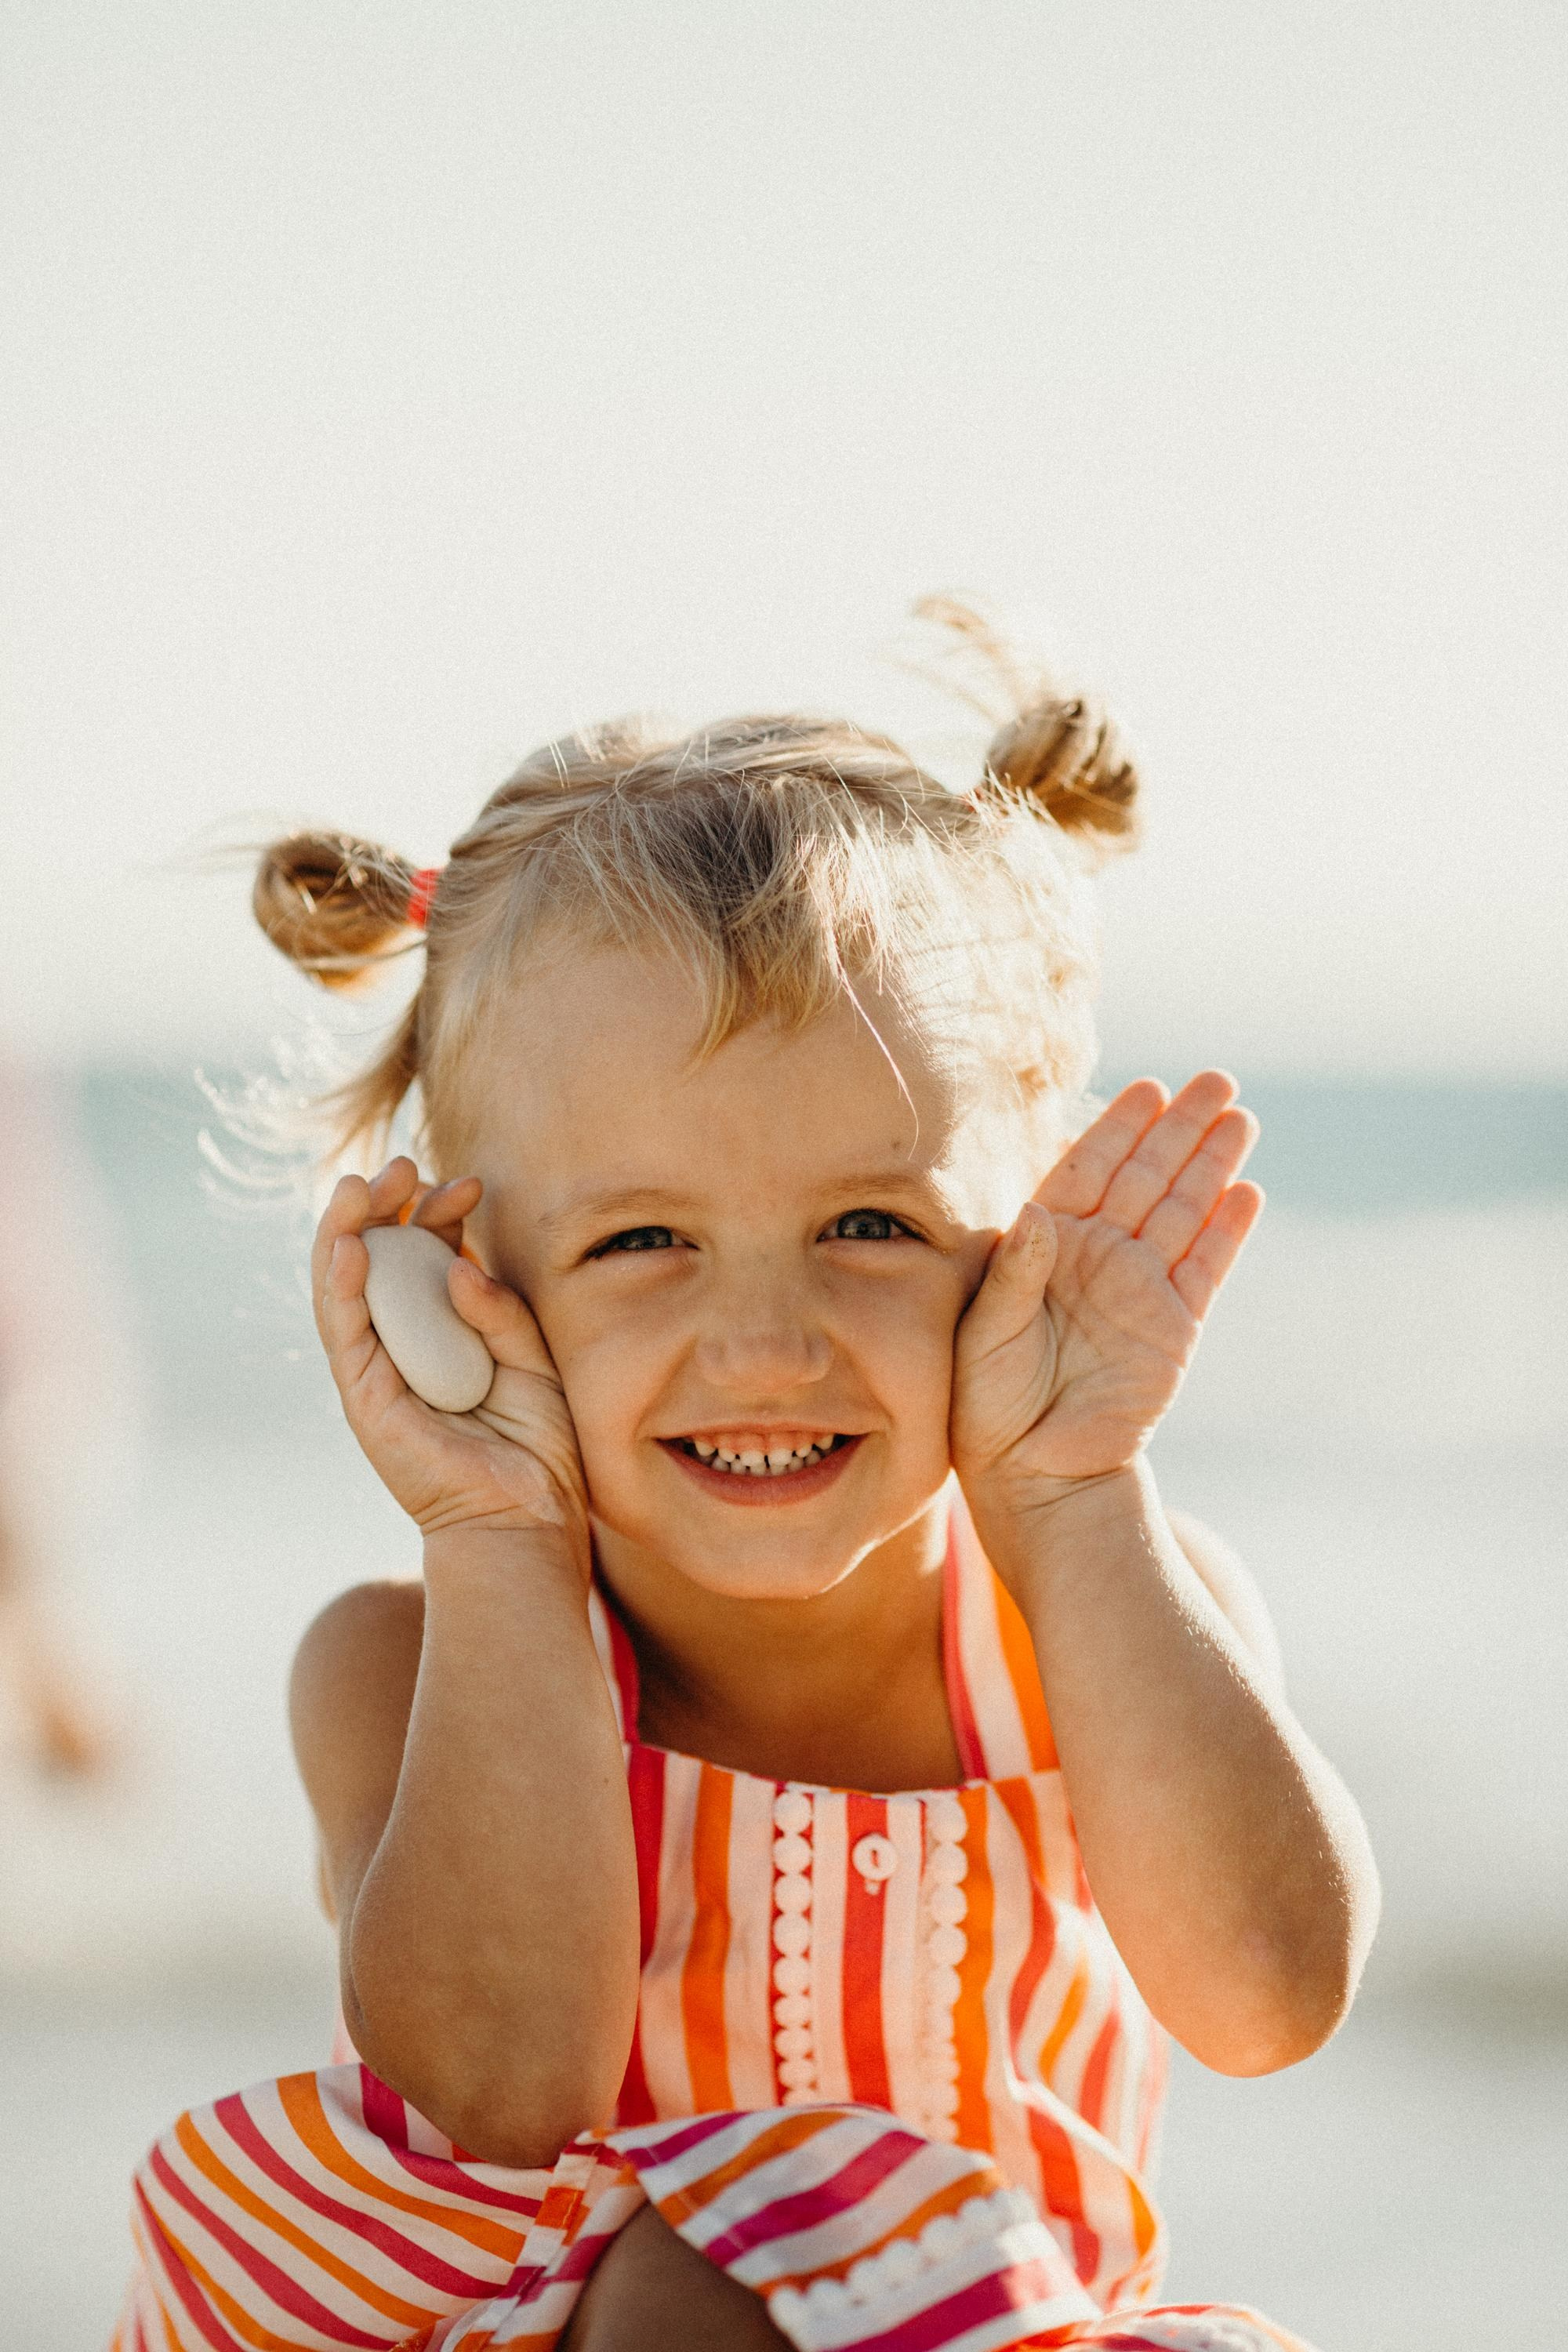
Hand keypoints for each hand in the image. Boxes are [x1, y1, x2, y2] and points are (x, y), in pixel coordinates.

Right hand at [312, 1158, 588, 1553]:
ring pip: (345, 1287)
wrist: (529, 1519)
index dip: (438, 1212)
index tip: (470, 1182)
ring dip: (347, 1230)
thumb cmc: (538, 1448)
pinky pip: (343, 1335)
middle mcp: (403, 1346)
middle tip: (405, 1164)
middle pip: (378, 1260)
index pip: (424, 1255)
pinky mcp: (364, 1401)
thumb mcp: (533, 1361)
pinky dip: (340, 1286)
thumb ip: (500, 1311)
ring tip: (361, 1186)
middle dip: (385, 1206)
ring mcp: (377, 1373)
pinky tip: (350, 1244)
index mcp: (443, 1331)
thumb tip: (461, 1263)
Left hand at [951, 1073, 1262, 1498]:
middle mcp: (1096, 1257)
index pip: (1086, 1170)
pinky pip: (1205, 1269)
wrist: (1032, 1473)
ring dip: (1211, 1165)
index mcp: (1044, 1246)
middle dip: (1180, 1129)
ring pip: (1182, 1212)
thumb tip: (1039, 1213)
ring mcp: (1138, 1289)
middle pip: (1145, 1178)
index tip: (1150, 1088)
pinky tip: (1248, 1193)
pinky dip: (1227, 1233)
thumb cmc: (989, 1403)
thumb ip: (1015, 1274)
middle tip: (1217, 1081)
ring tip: (1240, 1118)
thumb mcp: (986, 1335)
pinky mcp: (1173, 1329)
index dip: (1118, 1128)